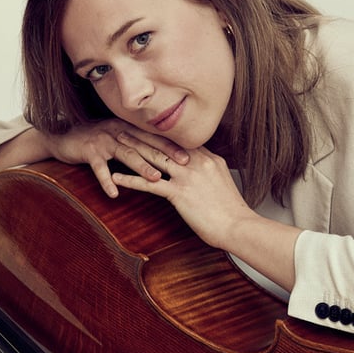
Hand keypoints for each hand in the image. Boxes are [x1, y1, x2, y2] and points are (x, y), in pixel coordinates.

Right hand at [43, 120, 189, 198]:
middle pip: (146, 144)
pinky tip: (114, 193)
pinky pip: (99, 168)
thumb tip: (164, 157)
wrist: (63, 136)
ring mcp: (103, 140)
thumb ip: (138, 145)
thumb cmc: (95, 141)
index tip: (194, 155)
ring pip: (126, 154)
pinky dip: (106, 180)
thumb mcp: (119, 140)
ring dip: (141, 167)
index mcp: (129, 129)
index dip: (174, 146)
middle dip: (166, 155)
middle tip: (185, 166)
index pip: (155, 137)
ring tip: (156, 180)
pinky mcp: (88, 151)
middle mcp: (119, 131)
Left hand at [111, 133, 249, 247]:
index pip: (180, 140)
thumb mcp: (222, 182)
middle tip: (125, 126)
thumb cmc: (232, 211)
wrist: (239, 226)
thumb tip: (201, 171)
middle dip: (143, 134)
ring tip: (116, 142)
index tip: (147, 127)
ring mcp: (187, 176)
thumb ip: (209, 172)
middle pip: (164, 143)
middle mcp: (197, 162)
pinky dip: (130, 180)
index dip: (161, 133)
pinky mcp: (180, 193)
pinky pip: (149, 184)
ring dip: (133, 149)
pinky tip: (115, 178)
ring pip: (154, 158)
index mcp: (208, 159)